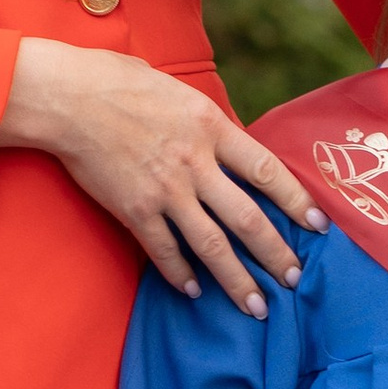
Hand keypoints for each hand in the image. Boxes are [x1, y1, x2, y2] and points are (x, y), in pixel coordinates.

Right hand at [0, 39, 326, 318]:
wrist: (68, 97)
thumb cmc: (119, 82)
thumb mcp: (180, 92)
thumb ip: (208, 123)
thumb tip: (231, 143)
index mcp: (211, 127)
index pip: (267, 171)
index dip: (298, 201)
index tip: (318, 226)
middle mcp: (195, 163)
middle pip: (248, 219)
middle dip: (276, 254)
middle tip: (295, 279)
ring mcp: (164, 191)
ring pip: (212, 245)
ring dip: (237, 280)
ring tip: (256, 306)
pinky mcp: (134, 210)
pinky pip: (164, 251)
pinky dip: (180, 274)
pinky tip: (194, 291)